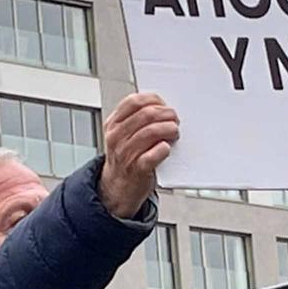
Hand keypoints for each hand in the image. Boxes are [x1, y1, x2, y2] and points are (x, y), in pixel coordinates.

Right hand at [100, 92, 178, 216]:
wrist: (118, 188)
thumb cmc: (126, 159)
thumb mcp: (122, 135)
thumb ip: (136, 120)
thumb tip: (162, 107)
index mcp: (113, 124)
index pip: (133, 102)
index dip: (154, 100)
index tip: (164, 105)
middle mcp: (117, 137)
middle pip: (146, 115)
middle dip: (166, 114)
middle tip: (175, 119)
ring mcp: (125, 153)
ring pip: (151, 131)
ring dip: (169, 129)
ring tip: (175, 132)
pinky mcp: (137, 169)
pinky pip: (153, 155)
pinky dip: (163, 149)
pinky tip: (166, 148)